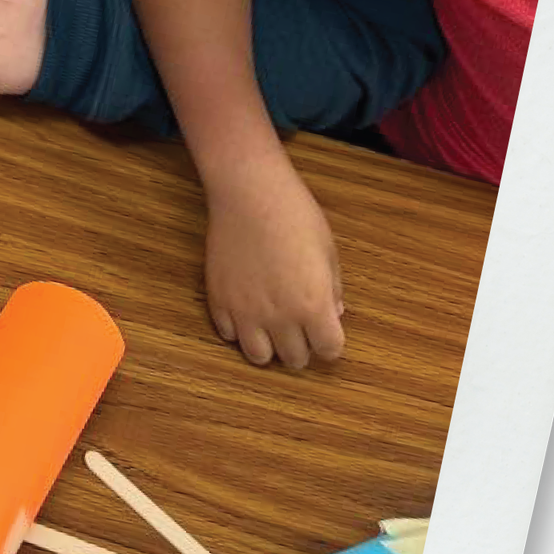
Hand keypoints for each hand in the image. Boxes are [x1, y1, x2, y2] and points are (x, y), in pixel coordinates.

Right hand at [202, 160, 344, 369]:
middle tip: (300, 328)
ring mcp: (245, 312)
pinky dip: (239, 330)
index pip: (329, 350)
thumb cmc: (295, 215)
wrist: (250, 193)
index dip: (331, 343)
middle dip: (302, 347)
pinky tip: (247, 310)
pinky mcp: (219, 301)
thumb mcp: (327, 251)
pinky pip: (229, 335)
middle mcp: (280, 317)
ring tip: (272, 328)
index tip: (327, 332)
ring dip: (270, 347)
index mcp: (313, 305)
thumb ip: (332, 289)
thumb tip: (334, 314)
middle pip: (295, 360)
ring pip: (259, 357)